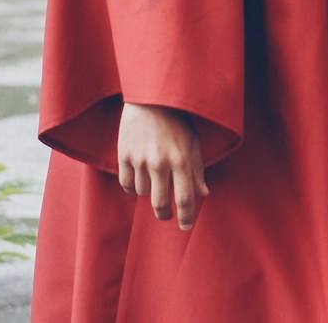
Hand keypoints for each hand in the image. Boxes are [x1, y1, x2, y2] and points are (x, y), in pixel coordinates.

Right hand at [117, 102, 205, 229]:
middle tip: (167, 215)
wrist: (151, 99)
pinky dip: (133, 186)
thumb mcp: (194, 143)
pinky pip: (126, 184)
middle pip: (160, 203)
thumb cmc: (178, 121)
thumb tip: (203, 194)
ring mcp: (140, 160)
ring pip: (143, 193)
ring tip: (155, 181)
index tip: (186, 227)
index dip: (186, 216)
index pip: (185, 198)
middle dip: (164, 214)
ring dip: (150, 193)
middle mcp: (160, 162)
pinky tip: (139, 178)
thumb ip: (197, 170)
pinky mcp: (123, 156)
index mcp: (182, 159)